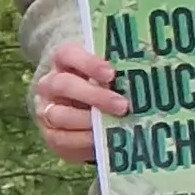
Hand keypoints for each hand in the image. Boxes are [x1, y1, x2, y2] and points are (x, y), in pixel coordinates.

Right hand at [32, 45, 127, 162]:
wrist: (84, 117)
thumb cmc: (104, 88)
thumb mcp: (109, 77)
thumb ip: (120, 74)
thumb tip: (147, 76)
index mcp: (64, 61)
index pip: (68, 54)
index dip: (88, 63)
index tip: (111, 73)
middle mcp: (50, 83)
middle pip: (64, 85)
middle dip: (94, 96)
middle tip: (122, 105)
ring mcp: (47, 109)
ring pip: (60, 114)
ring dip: (88, 121)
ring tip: (113, 125)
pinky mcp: (50, 134)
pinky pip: (61, 138)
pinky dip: (83, 140)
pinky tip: (101, 139)